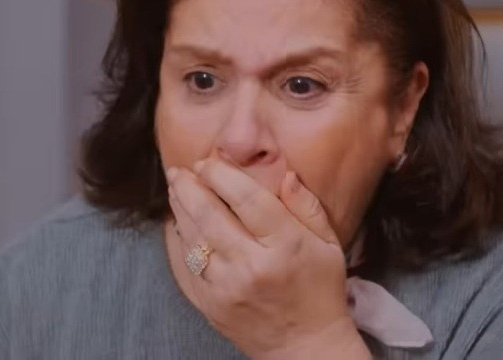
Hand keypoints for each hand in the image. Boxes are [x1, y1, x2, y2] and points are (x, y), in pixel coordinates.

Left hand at [165, 157, 370, 358]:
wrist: (304, 347)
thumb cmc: (319, 290)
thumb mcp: (328, 245)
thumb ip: (307, 206)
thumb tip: (285, 174)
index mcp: (286, 247)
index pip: (247, 199)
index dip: (222, 174)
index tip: (208, 161)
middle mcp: (252, 267)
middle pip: (210, 215)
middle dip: (190, 186)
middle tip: (180, 170)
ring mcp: (226, 288)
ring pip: (192, 238)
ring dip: (179, 208)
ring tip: (175, 188)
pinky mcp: (209, 304)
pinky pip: (183, 265)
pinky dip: (176, 240)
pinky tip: (175, 222)